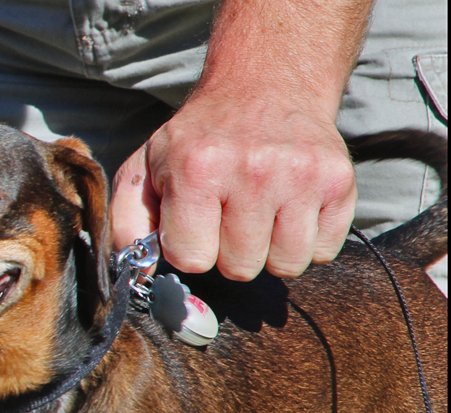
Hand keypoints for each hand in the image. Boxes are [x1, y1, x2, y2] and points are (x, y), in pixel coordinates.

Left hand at [110, 93, 356, 280]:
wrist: (265, 84)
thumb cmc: (199, 138)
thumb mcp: (146, 169)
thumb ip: (127, 225)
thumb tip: (137, 275)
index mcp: (198, 169)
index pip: (193, 260)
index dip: (190, 248)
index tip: (193, 222)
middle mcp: (253, 170)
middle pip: (240, 268)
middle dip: (229, 251)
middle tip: (228, 214)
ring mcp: (301, 176)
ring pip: (285, 266)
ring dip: (269, 251)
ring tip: (259, 214)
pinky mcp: (339, 181)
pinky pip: (322, 253)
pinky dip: (306, 242)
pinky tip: (290, 210)